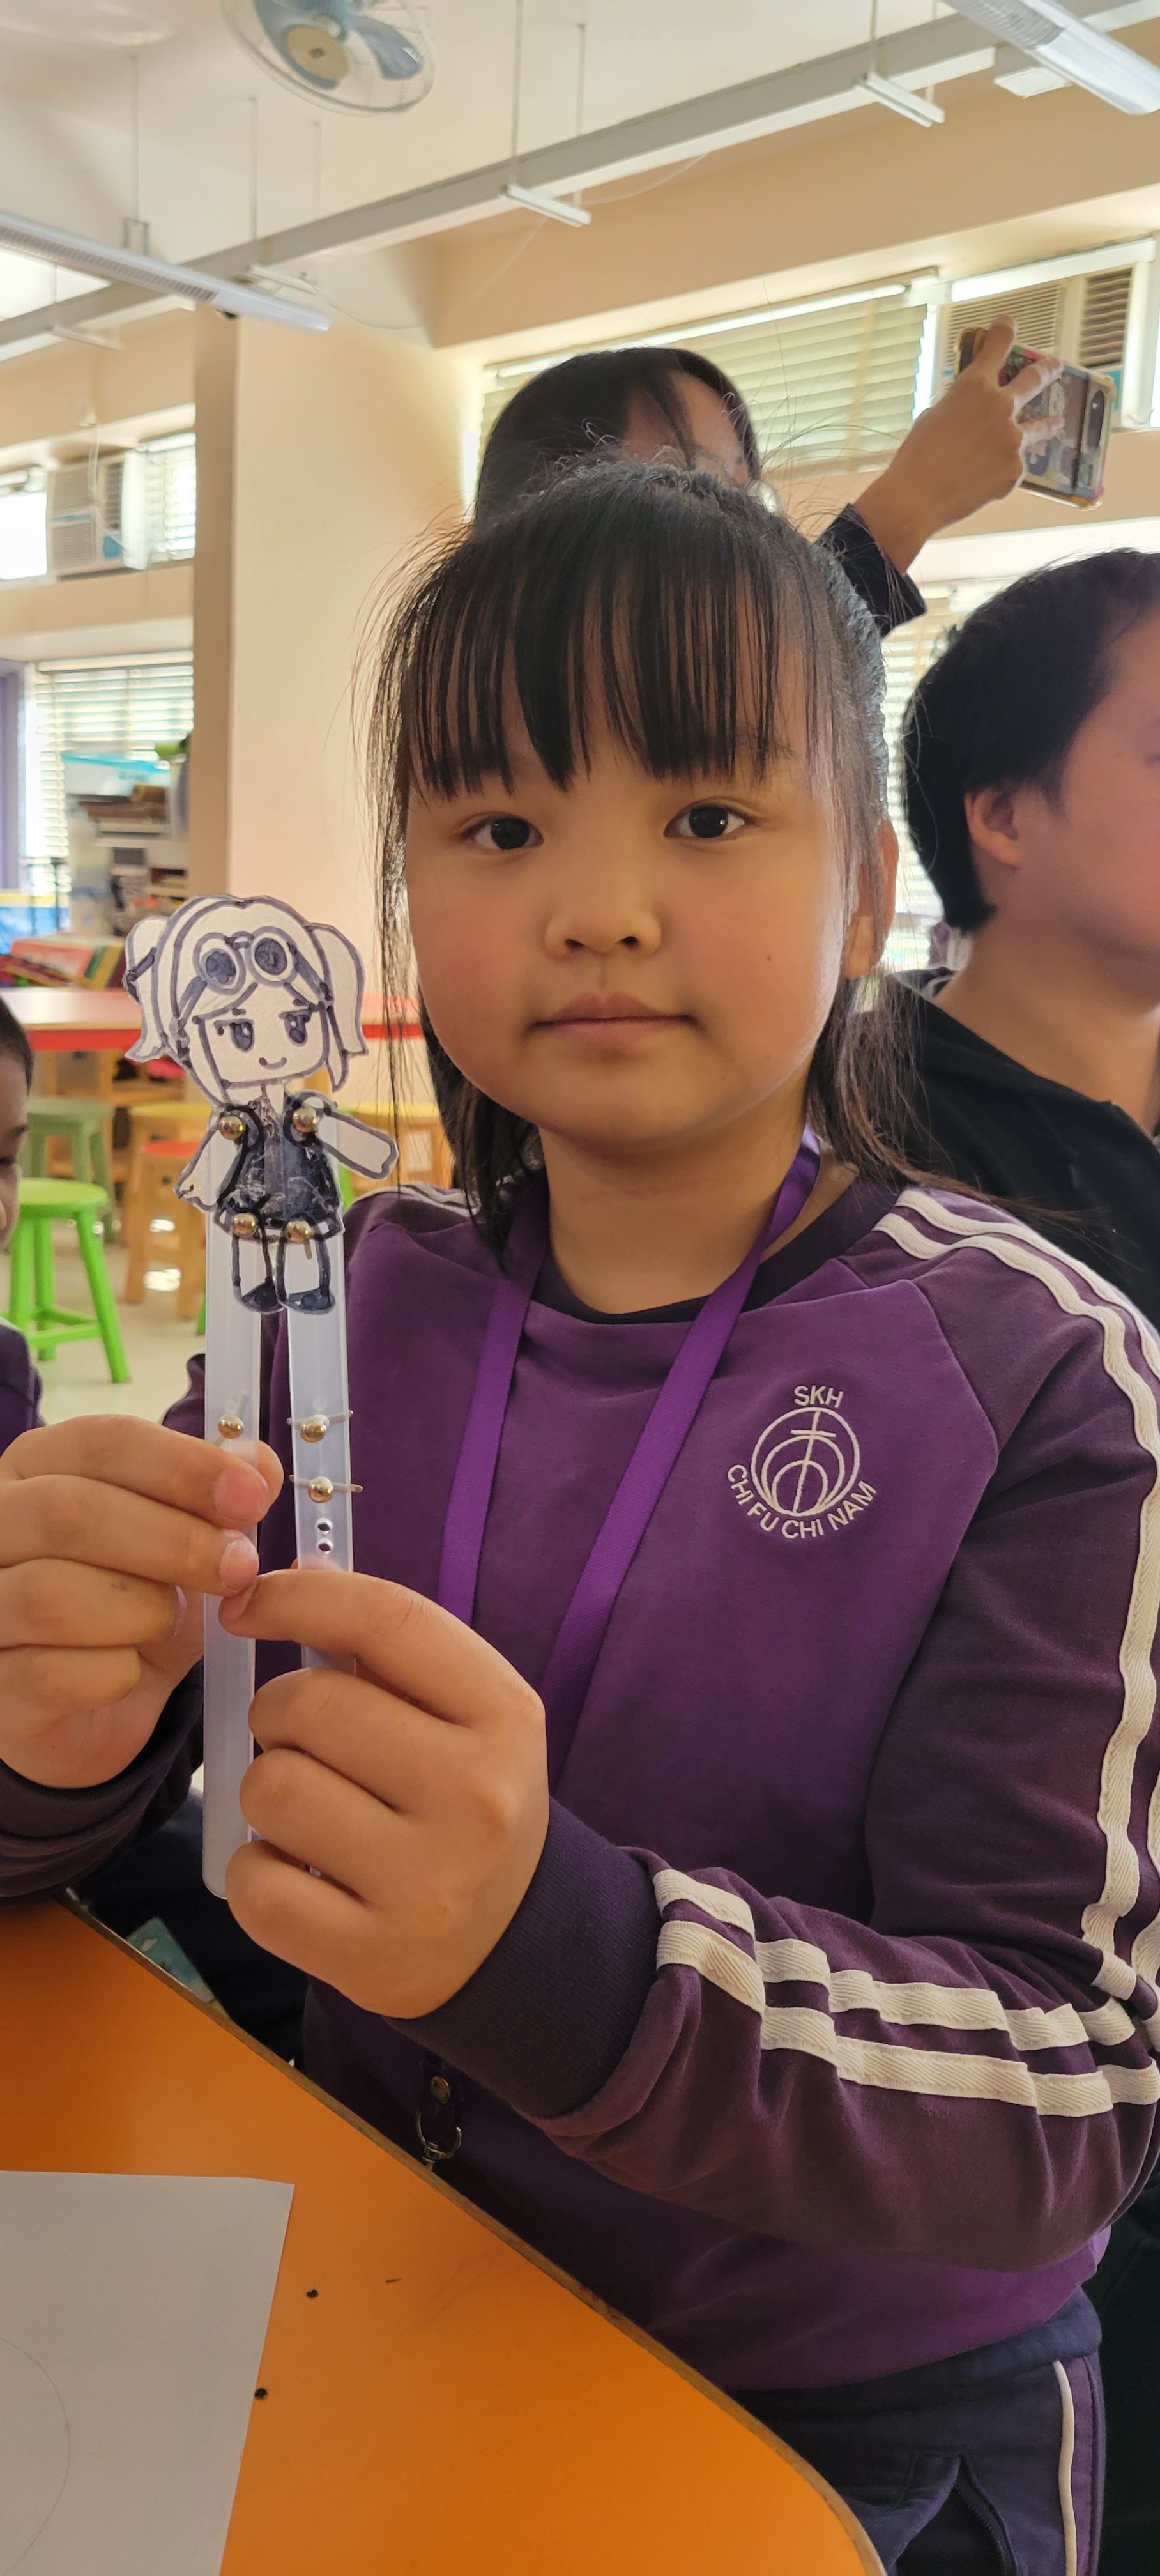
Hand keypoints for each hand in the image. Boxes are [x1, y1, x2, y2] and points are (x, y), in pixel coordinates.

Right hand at [0, 1418, 280, 1789]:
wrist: (90, 1709)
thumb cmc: (131, 1607)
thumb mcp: (186, 1545)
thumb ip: (220, 1501)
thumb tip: (257, 1466)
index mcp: (38, 1468)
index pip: (102, 1443)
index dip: (182, 1466)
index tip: (250, 1499)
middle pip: (71, 1512)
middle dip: (173, 1540)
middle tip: (239, 1568)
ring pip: (52, 1593)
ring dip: (141, 1610)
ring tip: (168, 1620)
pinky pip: (49, 1673)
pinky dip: (111, 1675)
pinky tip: (130, 1671)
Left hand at [221, 1568, 548, 2019]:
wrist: (511, 1939)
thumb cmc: (464, 1798)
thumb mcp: (464, 1713)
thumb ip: (388, 1646)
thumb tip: (292, 1575)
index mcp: (503, 1714)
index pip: (386, 1620)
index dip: (299, 1596)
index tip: (247, 1603)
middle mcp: (475, 1795)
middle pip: (310, 1706)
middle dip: (277, 1711)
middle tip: (295, 1736)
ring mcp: (426, 1882)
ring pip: (272, 1788)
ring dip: (265, 1790)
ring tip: (305, 1810)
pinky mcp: (371, 1956)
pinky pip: (257, 1885)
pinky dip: (257, 1871)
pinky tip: (297, 1872)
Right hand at [854, 317, 1063, 571]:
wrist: (918, 498)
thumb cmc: (917, 457)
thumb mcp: (934, 416)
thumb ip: (961, 406)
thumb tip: (976, 410)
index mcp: (974, 386)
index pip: (997, 344)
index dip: (1005, 330)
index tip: (1008, 324)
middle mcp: (1000, 406)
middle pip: (1034, 378)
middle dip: (1046, 369)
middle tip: (1054, 367)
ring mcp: (1013, 439)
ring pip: (1038, 426)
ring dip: (1048, 423)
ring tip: (1056, 423)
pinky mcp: (1016, 470)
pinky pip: (1014, 464)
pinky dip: (1003, 467)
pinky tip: (986, 477)